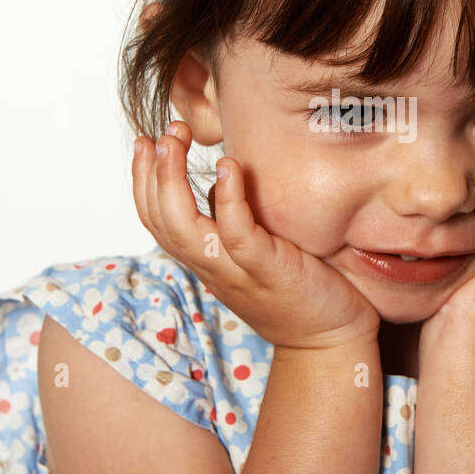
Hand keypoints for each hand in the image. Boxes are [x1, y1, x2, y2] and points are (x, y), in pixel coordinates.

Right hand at [132, 121, 379, 350]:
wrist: (331, 342)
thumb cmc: (300, 289)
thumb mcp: (256, 251)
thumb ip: (234, 220)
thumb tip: (222, 178)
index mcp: (206, 260)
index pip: (157, 220)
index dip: (143, 180)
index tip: (147, 141)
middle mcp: (212, 266)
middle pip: (161, 220)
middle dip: (151, 172)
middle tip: (163, 132)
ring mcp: (237, 271)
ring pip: (184, 229)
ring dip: (172, 180)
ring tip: (175, 139)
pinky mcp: (269, 271)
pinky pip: (237, 235)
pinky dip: (227, 200)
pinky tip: (229, 166)